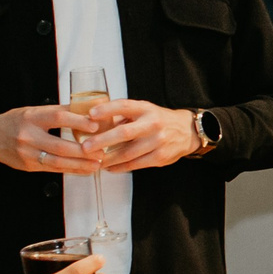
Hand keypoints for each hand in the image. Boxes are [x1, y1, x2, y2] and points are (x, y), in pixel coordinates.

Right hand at [0, 103, 100, 173]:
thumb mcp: (35, 111)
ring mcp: (28, 153)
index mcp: (32, 117)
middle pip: (59, 145)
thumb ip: (58, 112)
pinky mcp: (29, 166)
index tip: (95, 125)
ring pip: (57, 161)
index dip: (78, 122)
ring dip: (80, 164)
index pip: (58, 118)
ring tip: (97, 164)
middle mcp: (29, 135)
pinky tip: (84, 169)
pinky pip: (53, 169)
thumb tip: (87, 110)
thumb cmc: (18, 121)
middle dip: (83, 151)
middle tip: (101, 151)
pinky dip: (71, 169)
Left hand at [86, 100, 204, 171]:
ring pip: (128, 153)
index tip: (91, 114)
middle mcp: (153, 124)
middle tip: (86, 147)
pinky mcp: (160, 157)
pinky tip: (109, 167)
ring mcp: (158, 142)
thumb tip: (95, 121)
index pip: (125, 106)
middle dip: (102, 141)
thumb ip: (124, 115)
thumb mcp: (144, 110)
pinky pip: (135, 164)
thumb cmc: (159, 120)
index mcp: (146, 109)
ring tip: (94, 160)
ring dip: (108, 159)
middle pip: (124, 133)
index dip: (107, 109)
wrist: (187, 131)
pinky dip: (120, 167)